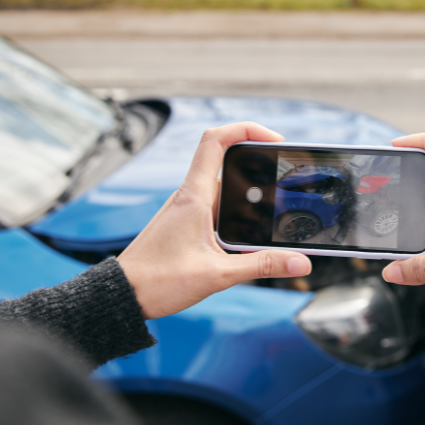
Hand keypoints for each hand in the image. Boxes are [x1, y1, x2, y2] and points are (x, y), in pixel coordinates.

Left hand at [117, 122, 311, 319]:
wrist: (122, 295)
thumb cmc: (158, 282)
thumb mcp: (218, 275)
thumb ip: (262, 266)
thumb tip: (302, 262)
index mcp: (193, 196)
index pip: (216, 140)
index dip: (247, 129)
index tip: (275, 141)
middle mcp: (189, 196)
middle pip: (227, 163)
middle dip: (259, 169)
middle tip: (285, 183)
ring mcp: (186, 209)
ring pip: (224, 189)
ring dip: (249, 196)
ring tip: (274, 214)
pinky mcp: (186, 224)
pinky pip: (216, 207)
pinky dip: (237, 213)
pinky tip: (250, 235)